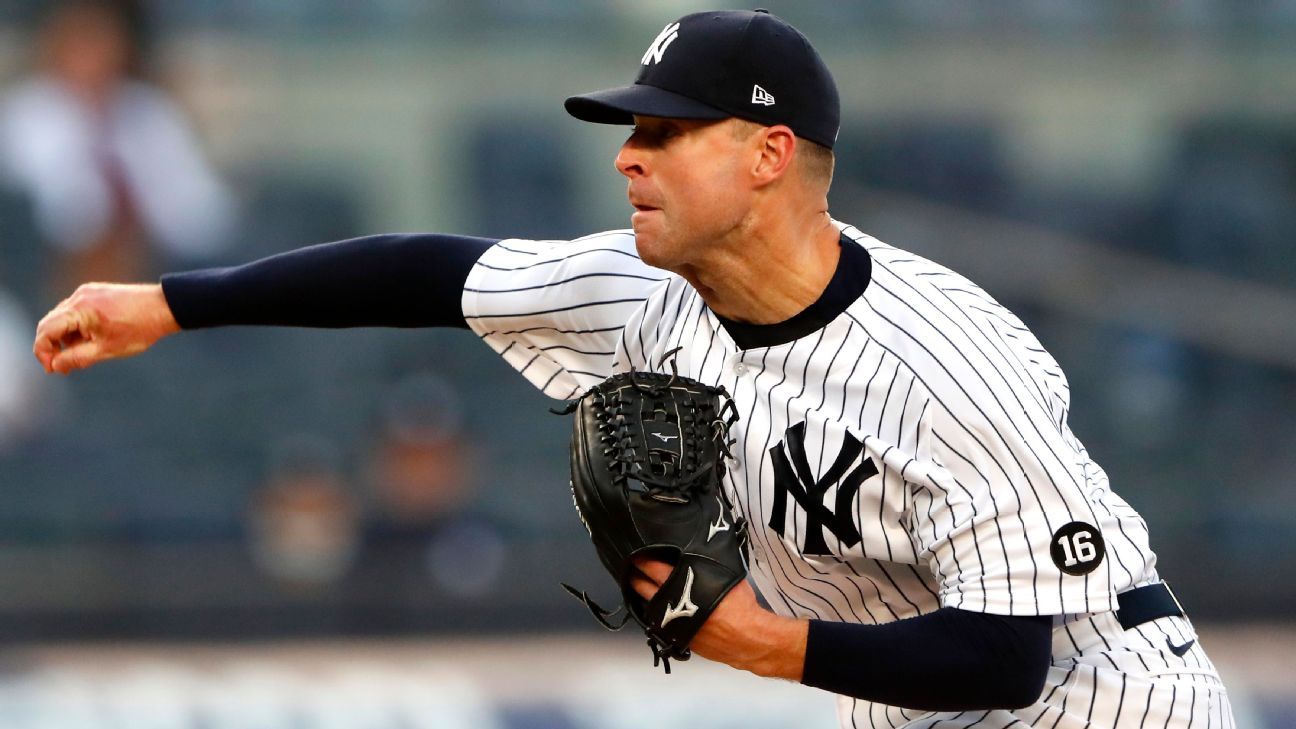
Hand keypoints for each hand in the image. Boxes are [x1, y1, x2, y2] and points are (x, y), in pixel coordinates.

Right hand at [33, 283, 180, 373]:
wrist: (165, 307)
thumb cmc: (140, 328)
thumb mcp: (107, 349)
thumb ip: (77, 358)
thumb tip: (55, 365)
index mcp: (79, 309)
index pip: (46, 330)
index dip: (43, 352)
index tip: (52, 369)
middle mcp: (79, 296)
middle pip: (50, 323)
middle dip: (52, 346)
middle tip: (62, 367)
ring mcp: (87, 292)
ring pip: (63, 317)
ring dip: (65, 338)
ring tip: (83, 354)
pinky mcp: (95, 291)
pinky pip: (76, 311)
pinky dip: (76, 327)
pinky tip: (91, 340)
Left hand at [631, 557, 808, 679]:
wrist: (746, 638)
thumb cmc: (739, 607)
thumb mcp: (724, 574)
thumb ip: (707, 565)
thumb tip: (702, 556)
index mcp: (680, 584)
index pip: (652, 567)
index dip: (642, 560)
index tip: (638, 556)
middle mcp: (670, 604)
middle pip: (642, 587)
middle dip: (636, 577)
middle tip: (633, 570)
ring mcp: (670, 623)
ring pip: (647, 606)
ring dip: (644, 596)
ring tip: (642, 588)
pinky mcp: (675, 637)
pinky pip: (658, 623)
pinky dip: (657, 614)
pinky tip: (659, 609)